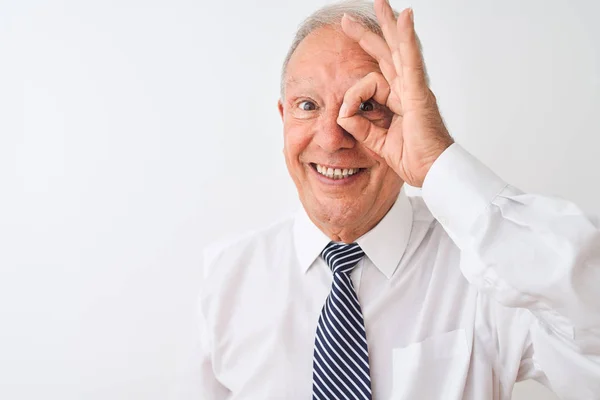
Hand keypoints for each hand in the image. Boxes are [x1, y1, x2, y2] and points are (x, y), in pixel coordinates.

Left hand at [338, 0, 453, 187]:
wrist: (432, 172)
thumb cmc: (414, 158)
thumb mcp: (376, 141)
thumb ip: (359, 126)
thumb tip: (341, 113)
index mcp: (398, 99)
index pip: (371, 80)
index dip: (353, 91)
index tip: (344, 114)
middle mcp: (406, 88)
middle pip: (387, 53)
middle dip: (368, 34)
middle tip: (348, 19)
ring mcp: (414, 88)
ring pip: (399, 49)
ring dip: (389, 24)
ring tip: (381, 3)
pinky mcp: (419, 93)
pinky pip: (412, 61)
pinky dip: (408, 39)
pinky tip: (405, 18)